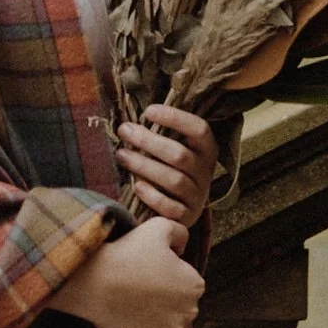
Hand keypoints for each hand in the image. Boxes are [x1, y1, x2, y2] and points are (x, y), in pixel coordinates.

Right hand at [49, 217, 203, 327]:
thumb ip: (179, 231)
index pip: (185, 284)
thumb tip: (183, 245)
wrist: (95, 283)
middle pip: (178, 307)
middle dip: (163, 300)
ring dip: (154, 320)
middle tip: (137, 289)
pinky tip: (129, 322)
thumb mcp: (158, 227)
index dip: (165, 277)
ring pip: (167, 326)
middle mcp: (190, 312)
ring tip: (131, 305)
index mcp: (195, 285)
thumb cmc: (126, 253)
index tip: (146, 273)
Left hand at [116, 106, 218, 230]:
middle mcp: (205, 172)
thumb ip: (161, 134)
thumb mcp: (173, 149)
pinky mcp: (187, 217)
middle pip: (180, 155)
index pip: (199, 129)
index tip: (148, 111)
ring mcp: (198, 196)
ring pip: (174, 180)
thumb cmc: (170, 168)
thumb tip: (132, 119)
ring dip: (144, 166)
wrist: (180, 208)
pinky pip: (171, 208)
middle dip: (148, 141)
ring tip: (121, 155)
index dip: (175, 118)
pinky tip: (136, 186)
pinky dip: (153, 196)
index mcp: (206, 149)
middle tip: (124, 131)